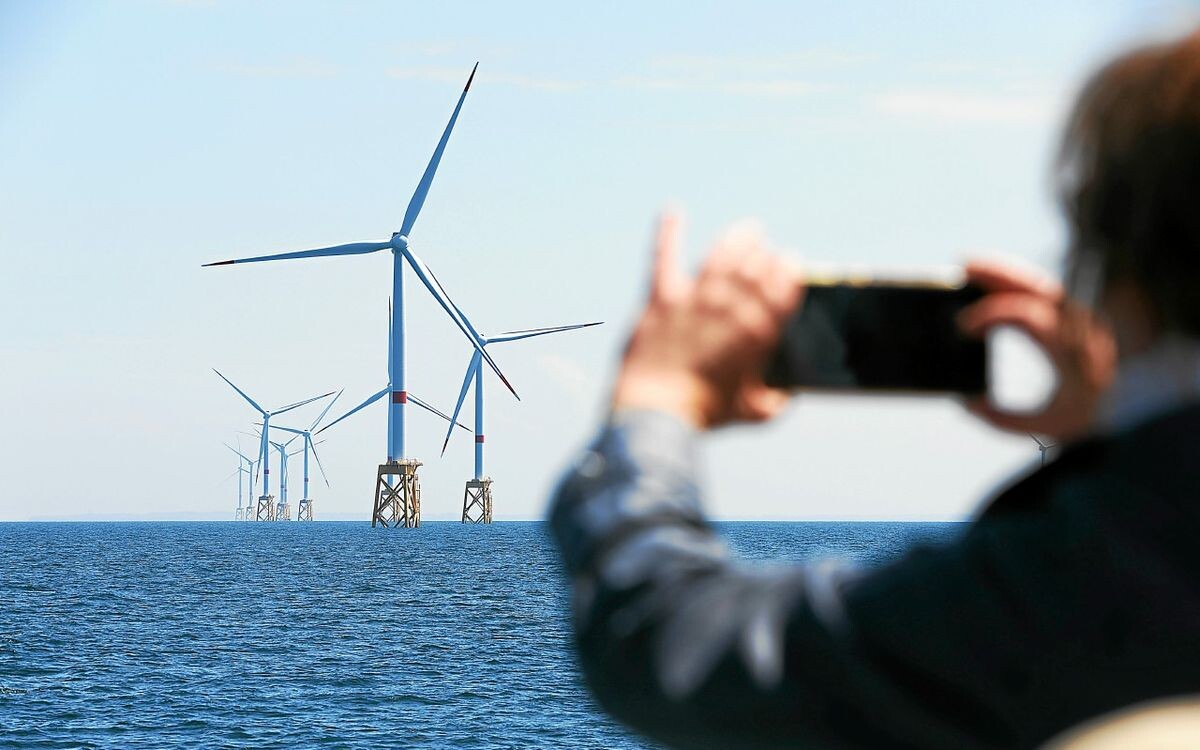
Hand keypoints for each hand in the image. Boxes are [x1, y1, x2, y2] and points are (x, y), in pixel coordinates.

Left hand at [611, 212, 803, 429]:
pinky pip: (664, 256)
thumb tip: (787, 396)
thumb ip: (775, 400)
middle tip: (767, 249)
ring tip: (749, 229)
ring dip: (738, 238)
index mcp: (758, 331)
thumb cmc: (705, 414)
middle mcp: (729, 308)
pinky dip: (669, 231)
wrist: (656, 413)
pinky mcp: (660, 299)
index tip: (791, 262)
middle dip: (765, 255)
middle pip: (754, 267)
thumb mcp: (752, 412)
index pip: (783, 286)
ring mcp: (694, 299)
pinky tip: (673, 210)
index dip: (788, 270)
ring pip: (721, 256)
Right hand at [957, 259, 1116, 440]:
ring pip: (1040, 283)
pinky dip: (1015, 281)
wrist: (1125, 412)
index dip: (994, 314)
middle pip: (1037, 286)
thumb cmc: (1085, 419)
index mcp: (1071, 352)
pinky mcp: (1070, 317)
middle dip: (999, 273)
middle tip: (963, 266)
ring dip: (1004, 272)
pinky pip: (1042, 291)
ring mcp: (1076, 319)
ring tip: (970, 265)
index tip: (964, 328)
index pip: (1030, 316)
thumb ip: (1003, 418)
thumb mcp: (1046, 425)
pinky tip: (992, 279)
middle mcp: (1077, 327)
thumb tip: (967, 402)